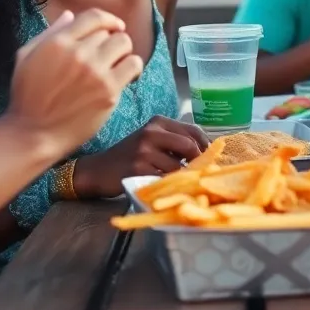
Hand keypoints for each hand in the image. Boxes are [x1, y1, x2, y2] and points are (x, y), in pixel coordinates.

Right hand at [6, 9, 142, 158]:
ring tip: (117, 64)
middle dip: (109, 42)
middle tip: (107, 56)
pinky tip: (126, 76)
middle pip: (109, 32)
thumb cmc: (26, 97)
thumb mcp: (26, 57)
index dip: (108, 20)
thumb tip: (70, 15)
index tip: (114, 27)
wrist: (33, 133)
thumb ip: (50, 33)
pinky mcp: (109, 91)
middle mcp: (78, 53)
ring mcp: (95, 72)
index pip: (94, 17)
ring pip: (124, 44)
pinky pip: (133, 65)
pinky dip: (133, 67)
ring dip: (123, 52)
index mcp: (58, 42)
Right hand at [74, 116, 208, 197]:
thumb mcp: (151, 140)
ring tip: (178, 182)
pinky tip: (165, 187)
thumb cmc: (129, 156)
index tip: (212, 158)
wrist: (98, 170)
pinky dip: (169, 185)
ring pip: (178, 166)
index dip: (206, 146)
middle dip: (198, 162)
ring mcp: (144, 151)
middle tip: (200, 173)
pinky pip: (165, 179)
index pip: (192, 130)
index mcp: (158, 122)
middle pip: (189, 146)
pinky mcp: (139, 169)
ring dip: (182, 177)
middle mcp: (151, 132)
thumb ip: (175, 142)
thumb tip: (208, 153)